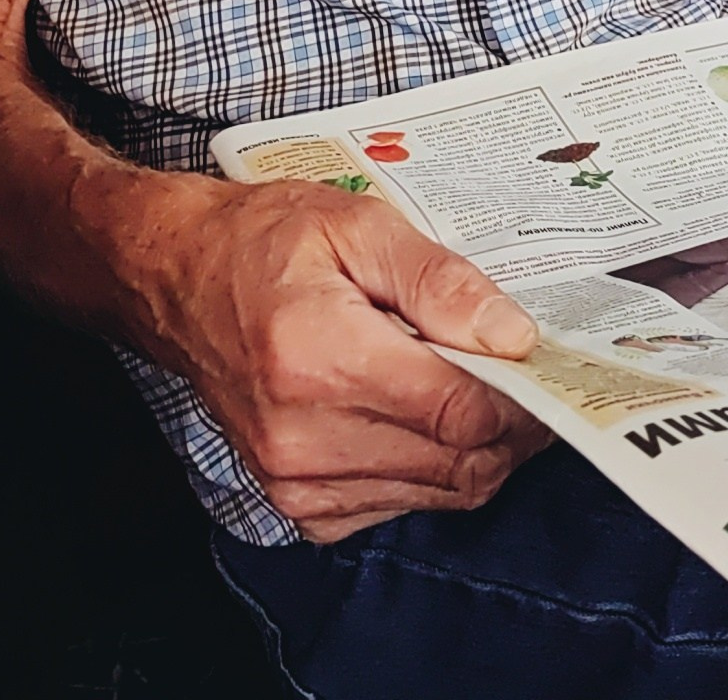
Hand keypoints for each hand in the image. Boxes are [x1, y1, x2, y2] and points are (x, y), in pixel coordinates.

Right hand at [124, 173, 551, 542]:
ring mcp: (295, 482)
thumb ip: (438, 280)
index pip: (460, 413)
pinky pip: (400, 504)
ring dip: (477, 446)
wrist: (176, 278)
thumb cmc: (262, 239)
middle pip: (459, 463)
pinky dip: (433, 467)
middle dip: (512, 422)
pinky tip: (425, 411)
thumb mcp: (356, 224)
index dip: (523, 394)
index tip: (551, 361)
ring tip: (478, 380)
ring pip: (439, 492)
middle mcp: (303, 439)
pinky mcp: (297, 504)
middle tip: (529, 369)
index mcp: (318, 360)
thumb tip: (512, 335)